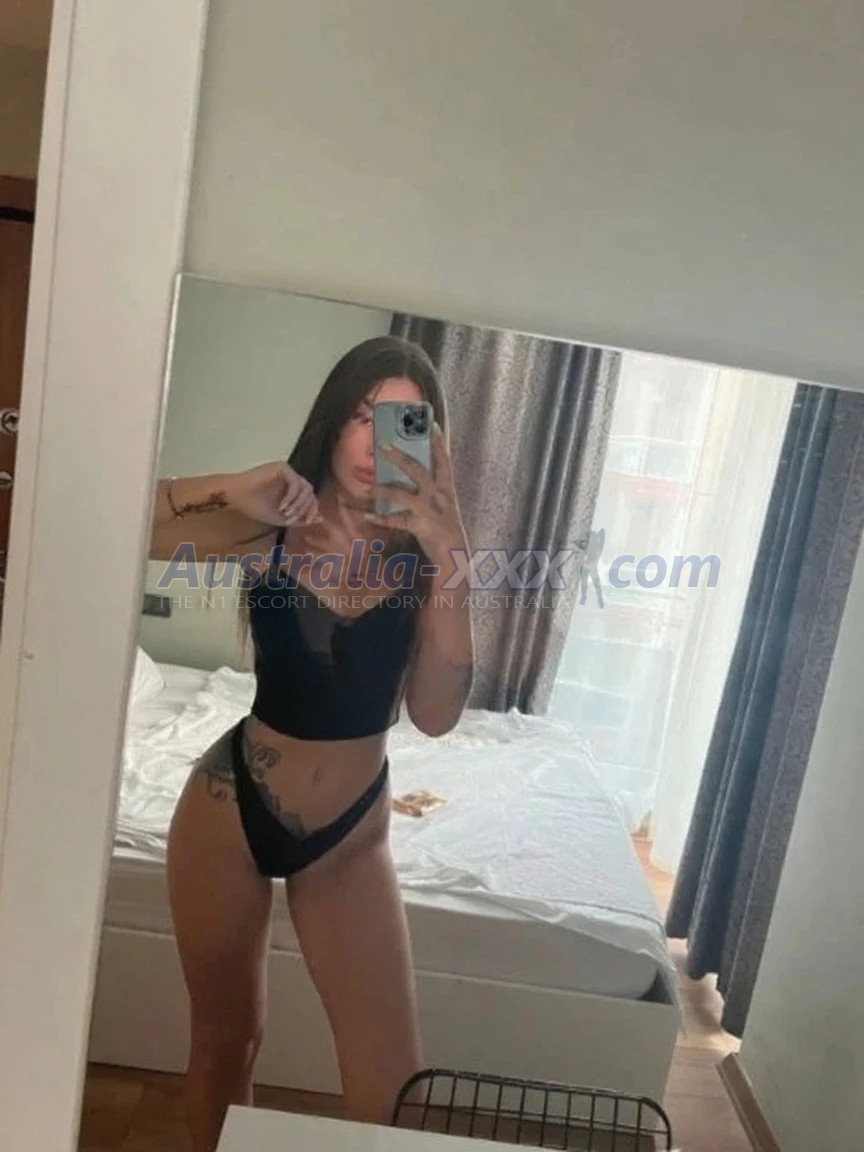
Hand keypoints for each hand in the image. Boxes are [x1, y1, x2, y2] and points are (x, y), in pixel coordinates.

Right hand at [228, 461, 321, 526]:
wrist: (236, 497)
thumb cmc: (254, 507)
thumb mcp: (282, 518)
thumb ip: (300, 518)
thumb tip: (320, 518)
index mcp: (293, 489)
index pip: (311, 498)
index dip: (312, 510)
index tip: (307, 522)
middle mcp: (292, 478)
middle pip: (310, 493)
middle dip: (305, 509)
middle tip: (291, 519)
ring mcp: (287, 472)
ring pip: (306, 488)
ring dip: (298, 504)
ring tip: (286, 514)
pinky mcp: (282, 468)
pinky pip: (296, 483)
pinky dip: (292, 497)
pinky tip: (283, 506)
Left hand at [366, 424, 465, 558]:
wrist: (455, 552)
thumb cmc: (447, 524)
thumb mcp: (445, 502)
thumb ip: (434, 486)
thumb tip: (418, 471)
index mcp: (446, 487)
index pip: (443, 460)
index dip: (438, 442)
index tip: (432, 424)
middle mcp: (437, 495)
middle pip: (417, 470)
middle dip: (398, 457)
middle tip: (382, 444)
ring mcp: (428, 510)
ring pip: (400, 494)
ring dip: (382, 490)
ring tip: (368, 488)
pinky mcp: (419, 526)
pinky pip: (395, 520)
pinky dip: (380, 518)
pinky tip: (367, 515)